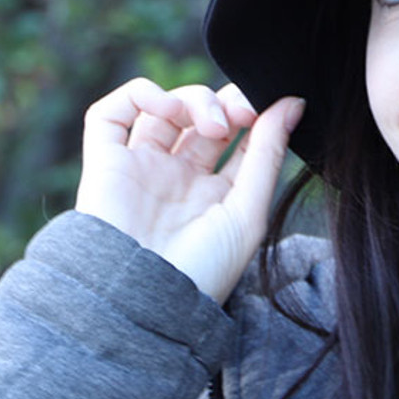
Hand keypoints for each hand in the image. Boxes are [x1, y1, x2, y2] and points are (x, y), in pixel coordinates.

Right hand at [74, 78, 304, 302]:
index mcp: (215, 193)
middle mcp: (177, 178)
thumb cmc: (202, 271)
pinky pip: (109, 115)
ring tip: (212, 126)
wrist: (144, 303)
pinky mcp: (104, 165)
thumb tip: (294, 103)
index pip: (239, 138)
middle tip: (242, 114)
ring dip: (192, 100)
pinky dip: (138, 95)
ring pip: (162, 110)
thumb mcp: (249, 211)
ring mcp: (140, 169)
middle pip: (202, 118)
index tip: (270, 108)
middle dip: (226, 103)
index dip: (255, 114)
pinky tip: (166, 108)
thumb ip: (268, 154)